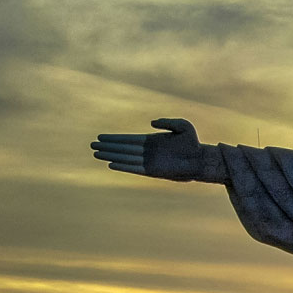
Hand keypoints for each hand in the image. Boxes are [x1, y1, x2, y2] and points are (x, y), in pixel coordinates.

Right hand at [90, 118, 204, 179]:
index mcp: (151, 140)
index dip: (114, 139)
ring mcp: (149, 161)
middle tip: (92, 146)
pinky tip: (111, 164)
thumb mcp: (182, 126)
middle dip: (107, 147)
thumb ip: (167, 122)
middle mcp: (147, 151)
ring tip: (96, 154)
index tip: (101, 137)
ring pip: (125, 158)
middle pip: (123, 148)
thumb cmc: (193, 142)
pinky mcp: (153, 171)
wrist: (200, 159)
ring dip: (110, 156)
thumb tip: (151, 124)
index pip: (128, 139)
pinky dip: (123, 166)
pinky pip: (134, 168)